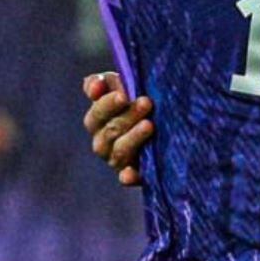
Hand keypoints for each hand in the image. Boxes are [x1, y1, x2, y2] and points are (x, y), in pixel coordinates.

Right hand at [83, 72, 154, 187]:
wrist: (165, 125)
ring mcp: (116, 160)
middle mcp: (103, 142)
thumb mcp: (121, 86)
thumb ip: (104, 82)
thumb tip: (95, 86)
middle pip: (110, 131)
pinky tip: (132, 174)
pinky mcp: (132, 175)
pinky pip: (127, 178)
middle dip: (128, 116)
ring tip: (150, 124)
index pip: (97, 114)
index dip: (107, 105)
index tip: (123, 96)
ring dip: (133, 138)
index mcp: (97, 121)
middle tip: (146, 102)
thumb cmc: (137, 100)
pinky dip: (128, 176)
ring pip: (119, 152)